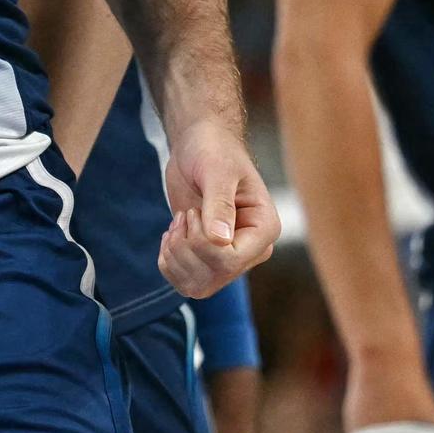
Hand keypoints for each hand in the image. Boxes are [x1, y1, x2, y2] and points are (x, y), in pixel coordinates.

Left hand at [157, 118, 279, 297]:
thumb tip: (220, 241)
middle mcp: (250, 249)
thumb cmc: (213, 151)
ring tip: (179, 223)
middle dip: (186, 248)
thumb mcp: (216, 171)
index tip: (195, 212)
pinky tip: (172, 234)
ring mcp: (229, 257)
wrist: (199, 145)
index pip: (231, 261)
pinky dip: (168, 261)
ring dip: (176, 256)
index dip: (201, 243)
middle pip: (213, 276)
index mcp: (264, 229)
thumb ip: (219, 204)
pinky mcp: (207, 258)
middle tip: (186, 215)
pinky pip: (184, 282)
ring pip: (197, 286)